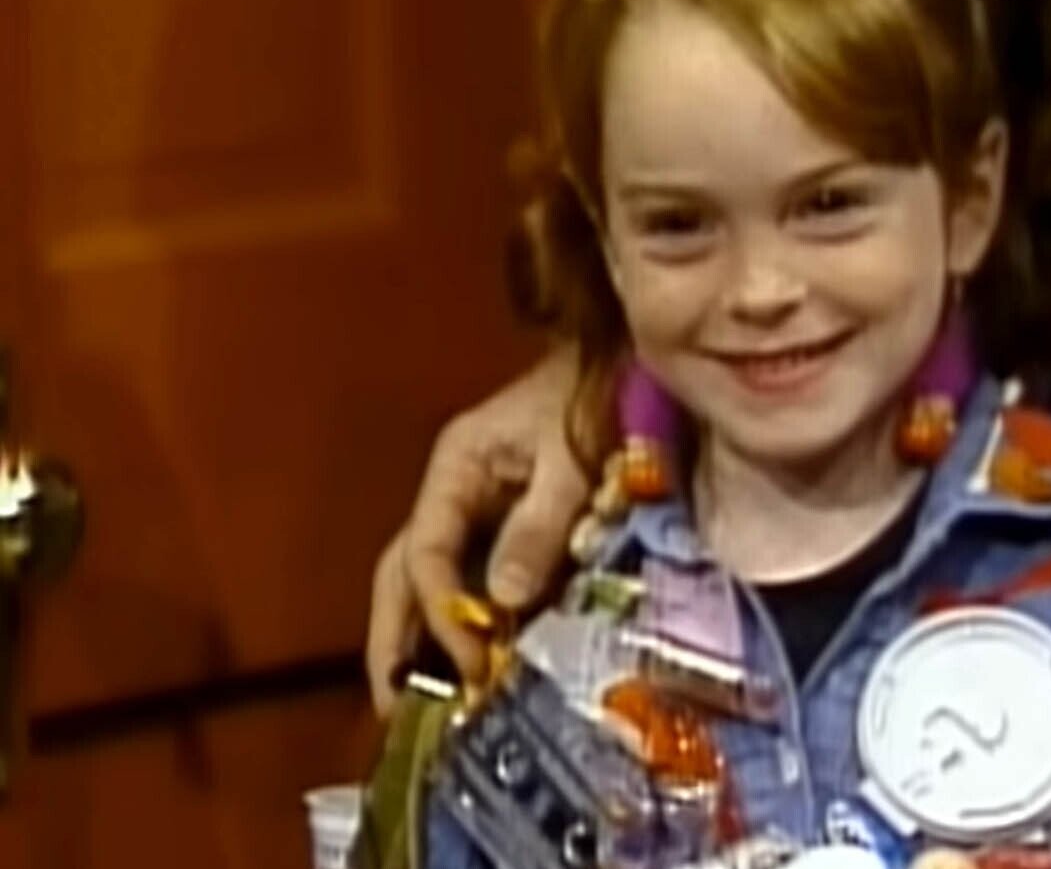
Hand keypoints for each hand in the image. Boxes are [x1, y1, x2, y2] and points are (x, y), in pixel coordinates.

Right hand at [365, 344, 589, 715]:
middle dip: (394, 638)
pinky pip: (476, 582)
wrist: (631, 368)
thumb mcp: (572, 459)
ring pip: (432, 582)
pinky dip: (469, 625)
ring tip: (419, 705)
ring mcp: (478, 513)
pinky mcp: (510, 530)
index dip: (441, 609)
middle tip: (393, 708)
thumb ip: (539, 525)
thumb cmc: (601, 400)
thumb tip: (501, 600)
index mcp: (455, 467)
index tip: (472, 656)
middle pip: (405, 572)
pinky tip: (472, 668)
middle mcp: (454, 494)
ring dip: (424, 639)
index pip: (426, 550)